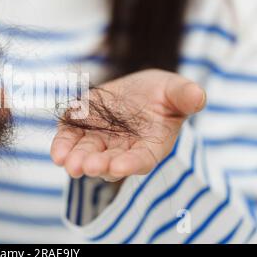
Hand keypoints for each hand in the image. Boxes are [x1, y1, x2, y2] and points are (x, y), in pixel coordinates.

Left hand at [50, 69, 205, 181]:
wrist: (138, 89)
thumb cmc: (162, 93)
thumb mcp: (176, 90)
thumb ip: (184, 96)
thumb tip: (199, 97)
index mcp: (151, 144)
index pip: (142, 158)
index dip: (131, 163)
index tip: (119, 167)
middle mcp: (124, 148)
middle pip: (110, 161)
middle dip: (99, 164)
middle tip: (88, 167)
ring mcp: (101, 140)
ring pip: (88, 154)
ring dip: (78, 160)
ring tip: (68, 164)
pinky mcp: (82, 129)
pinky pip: (71, 140)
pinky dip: (63, 146)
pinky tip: (57, 153)